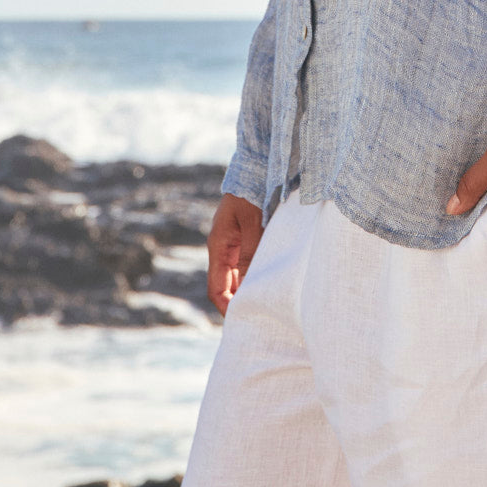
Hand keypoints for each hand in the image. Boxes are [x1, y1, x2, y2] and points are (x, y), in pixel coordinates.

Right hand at [206, 193, 264, 315]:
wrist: (257, 167)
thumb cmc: (253, 191)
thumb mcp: (253, 223)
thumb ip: (251, 252)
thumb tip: (250, 285)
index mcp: (219, 245)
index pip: (216, 288)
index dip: (227, 306)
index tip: (242, 319)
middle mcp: (224, 247)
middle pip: (227, 285)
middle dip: (239, 301)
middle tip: (259, 317)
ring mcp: (234, 242)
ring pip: (238, 275)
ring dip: (248, 288)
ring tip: (267, 303)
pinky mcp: (246, 237)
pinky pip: (247, 262)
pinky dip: (255, 274)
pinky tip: (270, 280)